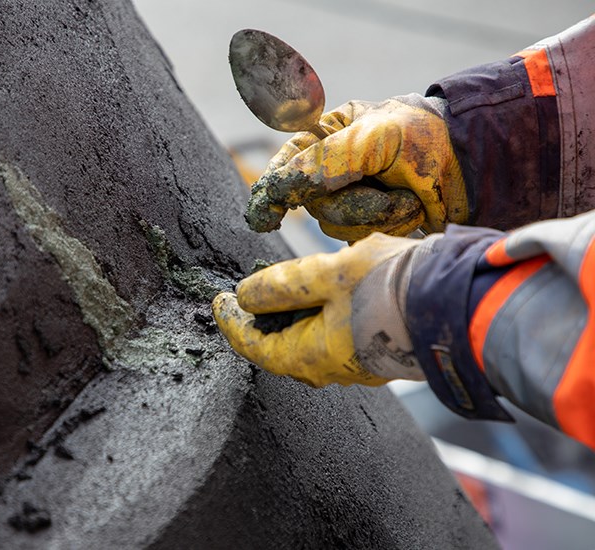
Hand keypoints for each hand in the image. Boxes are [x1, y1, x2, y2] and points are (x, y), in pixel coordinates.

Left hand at [212, 233, 424, 386]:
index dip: (231, 323)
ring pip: (311, 341)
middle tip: (248, 293)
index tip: (218, 301)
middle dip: (262, 320)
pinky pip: (338, 336)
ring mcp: (359, 363)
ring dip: (294, 315)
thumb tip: (245, 296)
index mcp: (311, 356)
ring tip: (286, 286)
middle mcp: (332, 369)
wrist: (464, 302)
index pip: (254, 346)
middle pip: (282, 347)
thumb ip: (282, 285)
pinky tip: (330, 291)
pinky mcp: (381, 350)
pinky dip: (322, 315)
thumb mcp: (328, 275)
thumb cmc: (393, 287)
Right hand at [245, 94, 467, 240]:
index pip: (287, 163)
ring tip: (409, 199)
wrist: (475, 169)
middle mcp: (332, 169)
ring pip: (335, 224)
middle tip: (390, 193)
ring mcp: (350, 198)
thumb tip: (284, 185)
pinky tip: (411, 210)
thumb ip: (328, 159)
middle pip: (312, 202)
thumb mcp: (377, 137)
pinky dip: (388, 227)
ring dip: (376, 216)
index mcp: (327, 136)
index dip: (272, 190)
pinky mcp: (369, 225)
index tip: (264, 216)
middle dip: (352, 203)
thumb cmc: (427, 138)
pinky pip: (358, 239)